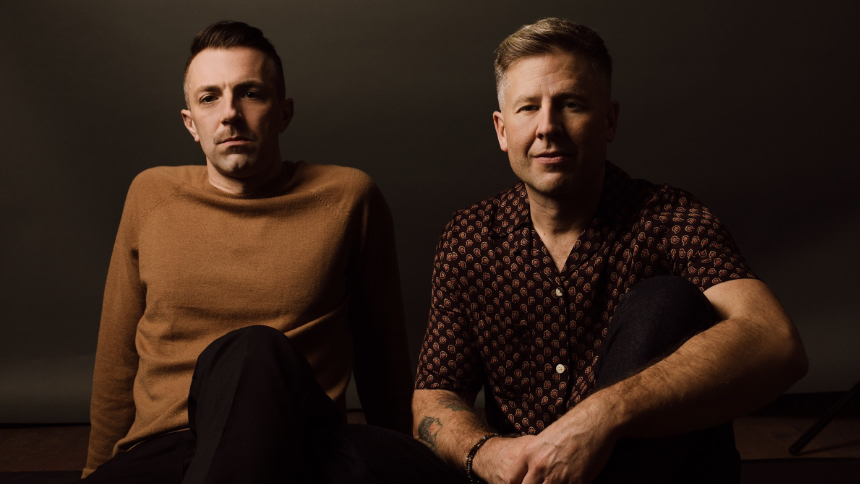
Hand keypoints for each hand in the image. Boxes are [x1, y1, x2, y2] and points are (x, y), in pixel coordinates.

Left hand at [475, 397, 619, 483]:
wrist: (593, 423)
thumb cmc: (569, 428)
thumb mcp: (543, 439)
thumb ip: (534, 458)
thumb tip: (531, 472)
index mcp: (529, 454)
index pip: (511, 479)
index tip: (524, 483)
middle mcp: (539, 466)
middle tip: (541, 483)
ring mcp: (557, 476)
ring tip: (556, 482)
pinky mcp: (576, 482)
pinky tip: (570, 482)